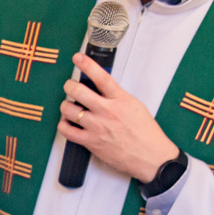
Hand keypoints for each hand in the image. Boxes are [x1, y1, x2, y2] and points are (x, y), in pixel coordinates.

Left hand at [58, 53, 178, 183]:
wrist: (150, 156)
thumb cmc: (145, 132)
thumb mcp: (136, 106)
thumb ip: (117, 97)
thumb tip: (101, 89)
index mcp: (121, 100)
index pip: (101, 78)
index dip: (87, 65)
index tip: (77, 58)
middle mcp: (107, 111)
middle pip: (79, 92)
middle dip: (69, 86)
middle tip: (69, 86)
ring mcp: (97, 127)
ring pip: (70, 110)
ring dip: (65, 106)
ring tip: (69, 106)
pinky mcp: (91, 142)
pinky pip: (67, 131)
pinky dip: (63, 125)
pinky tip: (66, 123)